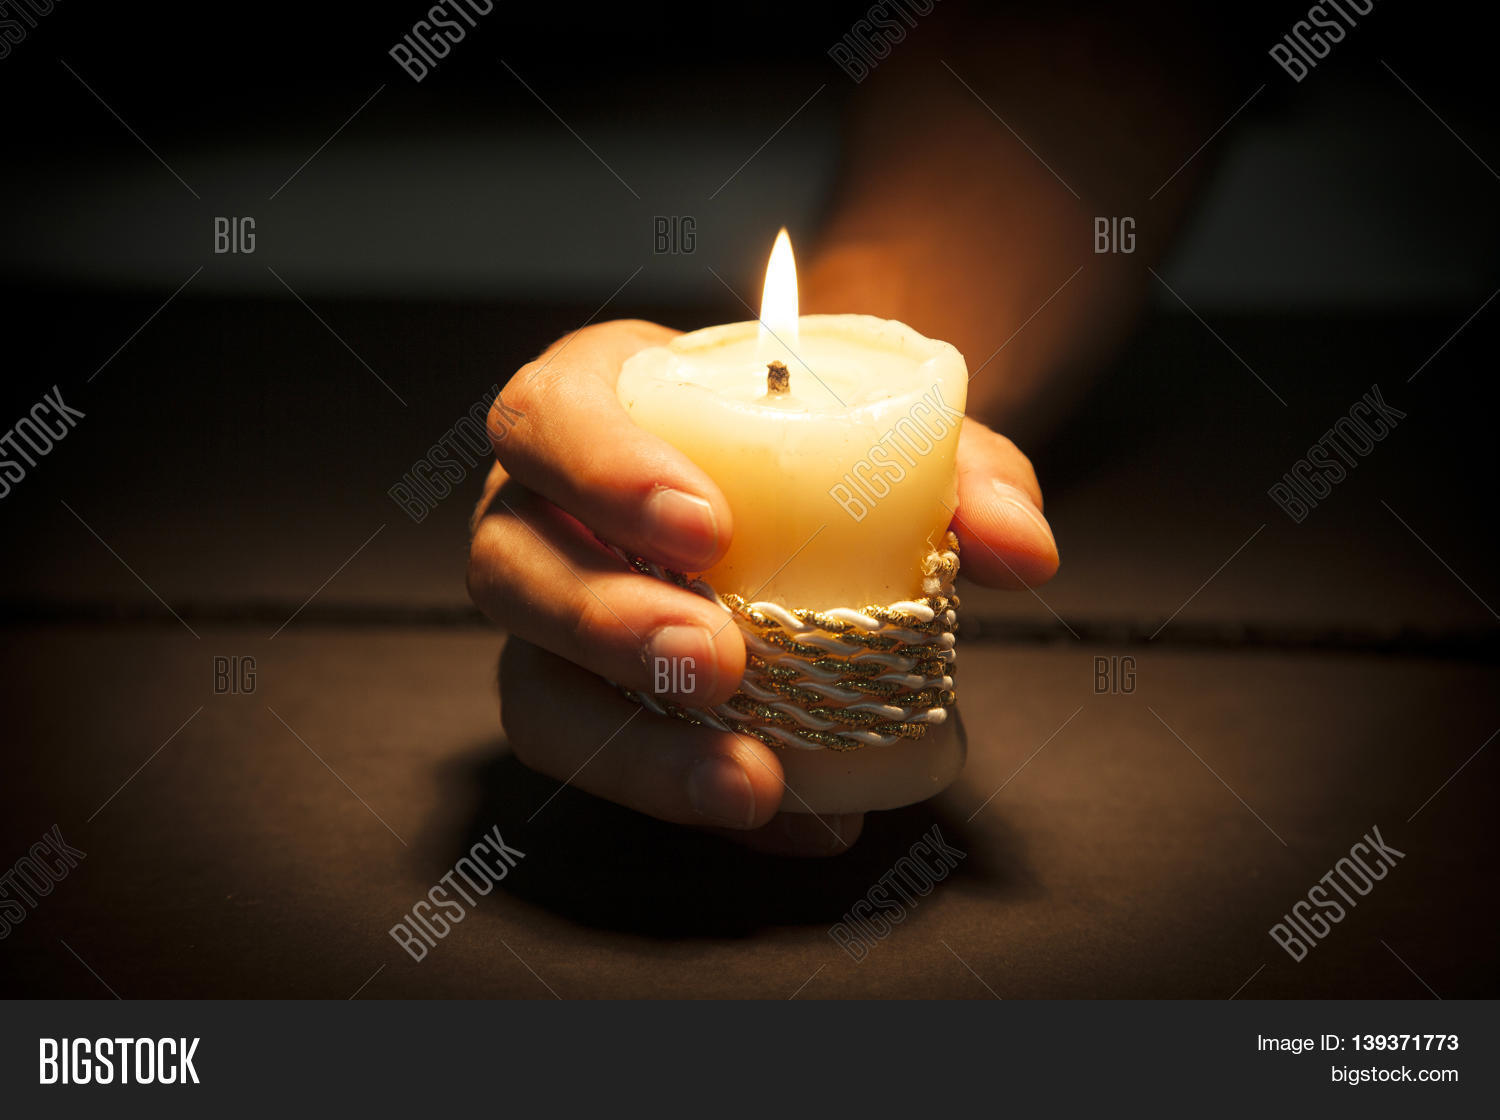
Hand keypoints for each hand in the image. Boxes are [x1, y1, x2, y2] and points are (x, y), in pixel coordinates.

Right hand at [467, 320, 1058, 854]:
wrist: (782, 491)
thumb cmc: (801, 437)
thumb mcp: (885, 429)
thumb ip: (961, 471)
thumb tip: (1024, 550)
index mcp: (589, 406)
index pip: (545, 419)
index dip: (603, 472)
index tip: (707, 527)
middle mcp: (538, 514)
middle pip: (508, 566)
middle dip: (606, 621)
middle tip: (721, 663)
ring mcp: (546, 620)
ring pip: (531, 689)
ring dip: (631, 745)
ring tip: (750, 780)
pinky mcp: (574, 705)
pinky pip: (595, 766)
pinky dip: (686, 795)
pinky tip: (783, 816)